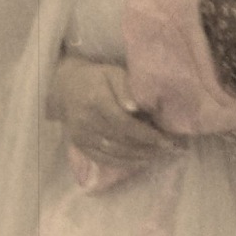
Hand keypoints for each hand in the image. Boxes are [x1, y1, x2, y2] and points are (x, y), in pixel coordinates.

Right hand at [47, 54, 177, 165]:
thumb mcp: (113, 74)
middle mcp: (86, 121)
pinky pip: (104, 159)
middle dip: (148, 148)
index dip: (147, 135)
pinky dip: (125, 162)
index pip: (124, 124)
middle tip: (170, 150)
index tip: (167, 141)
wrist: (65, 88)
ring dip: (140, 157)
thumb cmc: (97, 78)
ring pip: (114, 153)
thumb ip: (125, 89)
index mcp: (95, 100)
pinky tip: (141, 160)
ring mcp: (81, 136)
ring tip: (160, 155)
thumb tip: (135, 108)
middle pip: (122, 141)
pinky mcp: (80, 146)